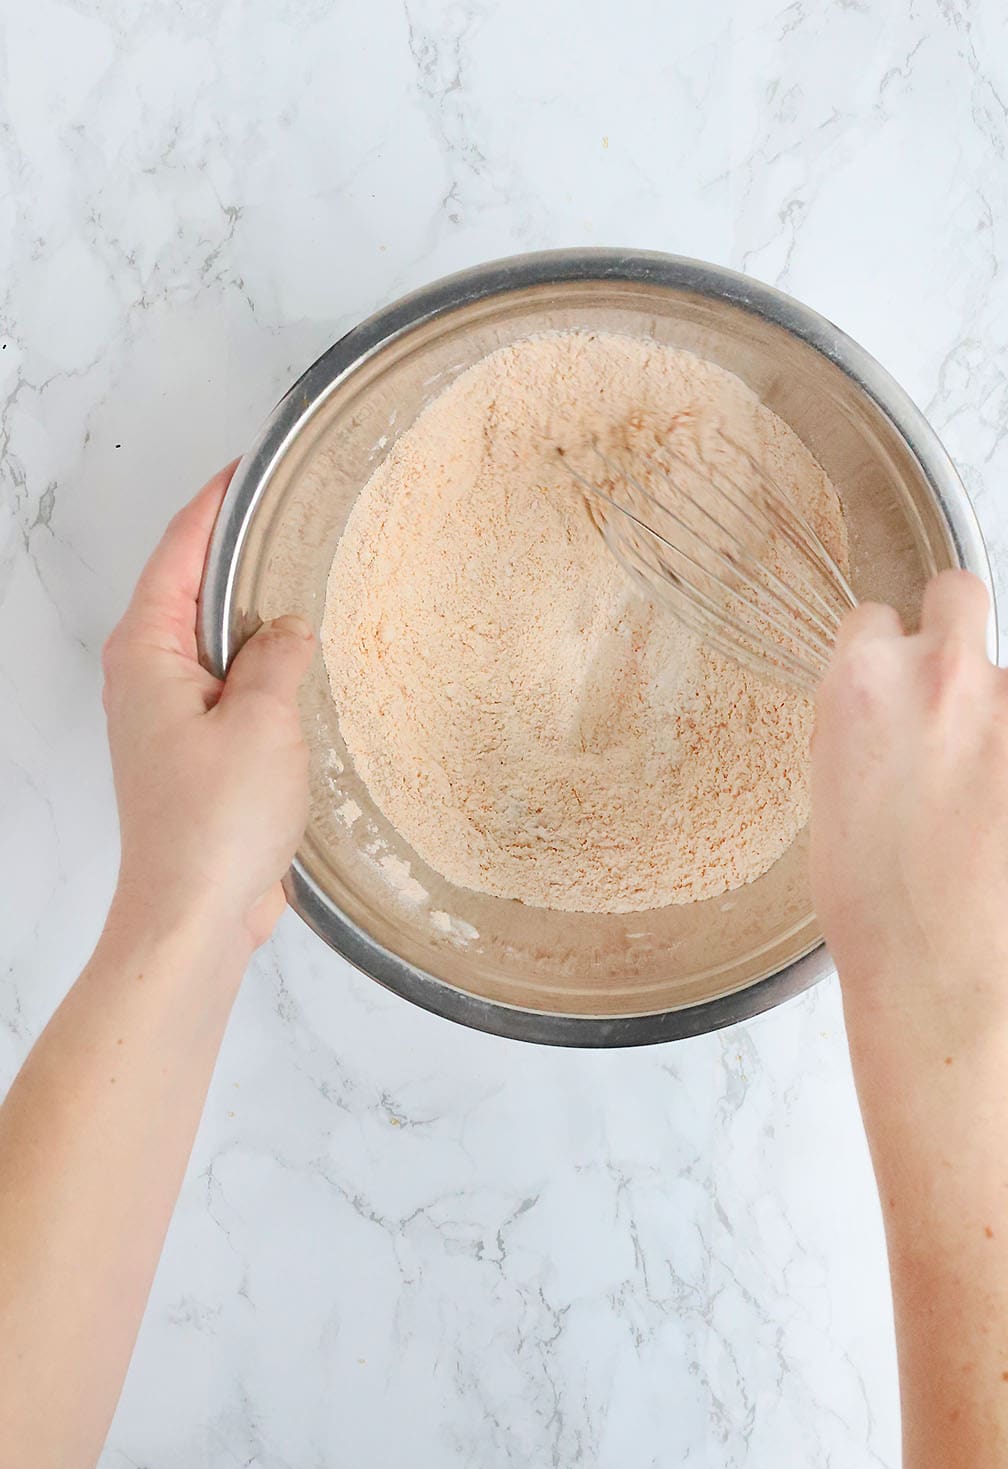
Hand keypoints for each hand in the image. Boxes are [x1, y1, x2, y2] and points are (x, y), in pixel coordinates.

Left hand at [102, 464, 314, 953]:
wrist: (194, 914)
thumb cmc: (216, 822)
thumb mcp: (264, 721)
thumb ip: (278, 655)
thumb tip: (289, 626)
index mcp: (145, 651)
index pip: (179, 550)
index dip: (217, 503)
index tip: (256, 466)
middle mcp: (145, 675)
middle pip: (191, 588)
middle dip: (239, 551)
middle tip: (298, 516)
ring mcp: (168, 715)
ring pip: (214, 640)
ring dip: (256, 614)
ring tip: (313, 580)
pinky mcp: (194, 751)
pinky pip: (231, 685)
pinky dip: (264, 666)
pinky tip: (307, 666)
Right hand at [810, 570, 1007, 1015]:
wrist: (940, 968)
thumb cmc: (872, 900)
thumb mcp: (830, 790)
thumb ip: (865, 721)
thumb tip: (893, 699)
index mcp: (864, 681)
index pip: (876, 618)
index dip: (885, 657)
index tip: (896, 691)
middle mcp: (943, 671)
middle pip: (960, 595)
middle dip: (955, 628)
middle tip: (958, 696)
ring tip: (990, 809)